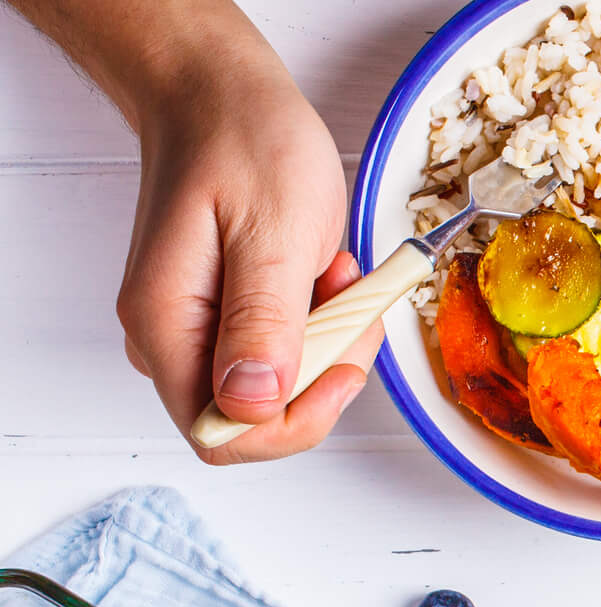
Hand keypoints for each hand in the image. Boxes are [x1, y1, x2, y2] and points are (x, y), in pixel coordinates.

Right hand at [118, 58, 380, 461]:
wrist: (219, 96)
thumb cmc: (244, 145)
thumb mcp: (272, 231)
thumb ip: (262, 323)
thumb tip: (251, 404)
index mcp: (166, 325)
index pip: (224, 434)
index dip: (295, 421)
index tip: (342, 362)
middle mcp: (170, 339)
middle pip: (255, 419)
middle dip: (321, 376)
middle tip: (349, 304)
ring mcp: (197, 330)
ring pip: (278, 388)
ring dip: (326, 344)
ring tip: (335, 274)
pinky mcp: (225, 318)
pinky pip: (284, 354)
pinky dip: (320, 324)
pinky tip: (324, 274)